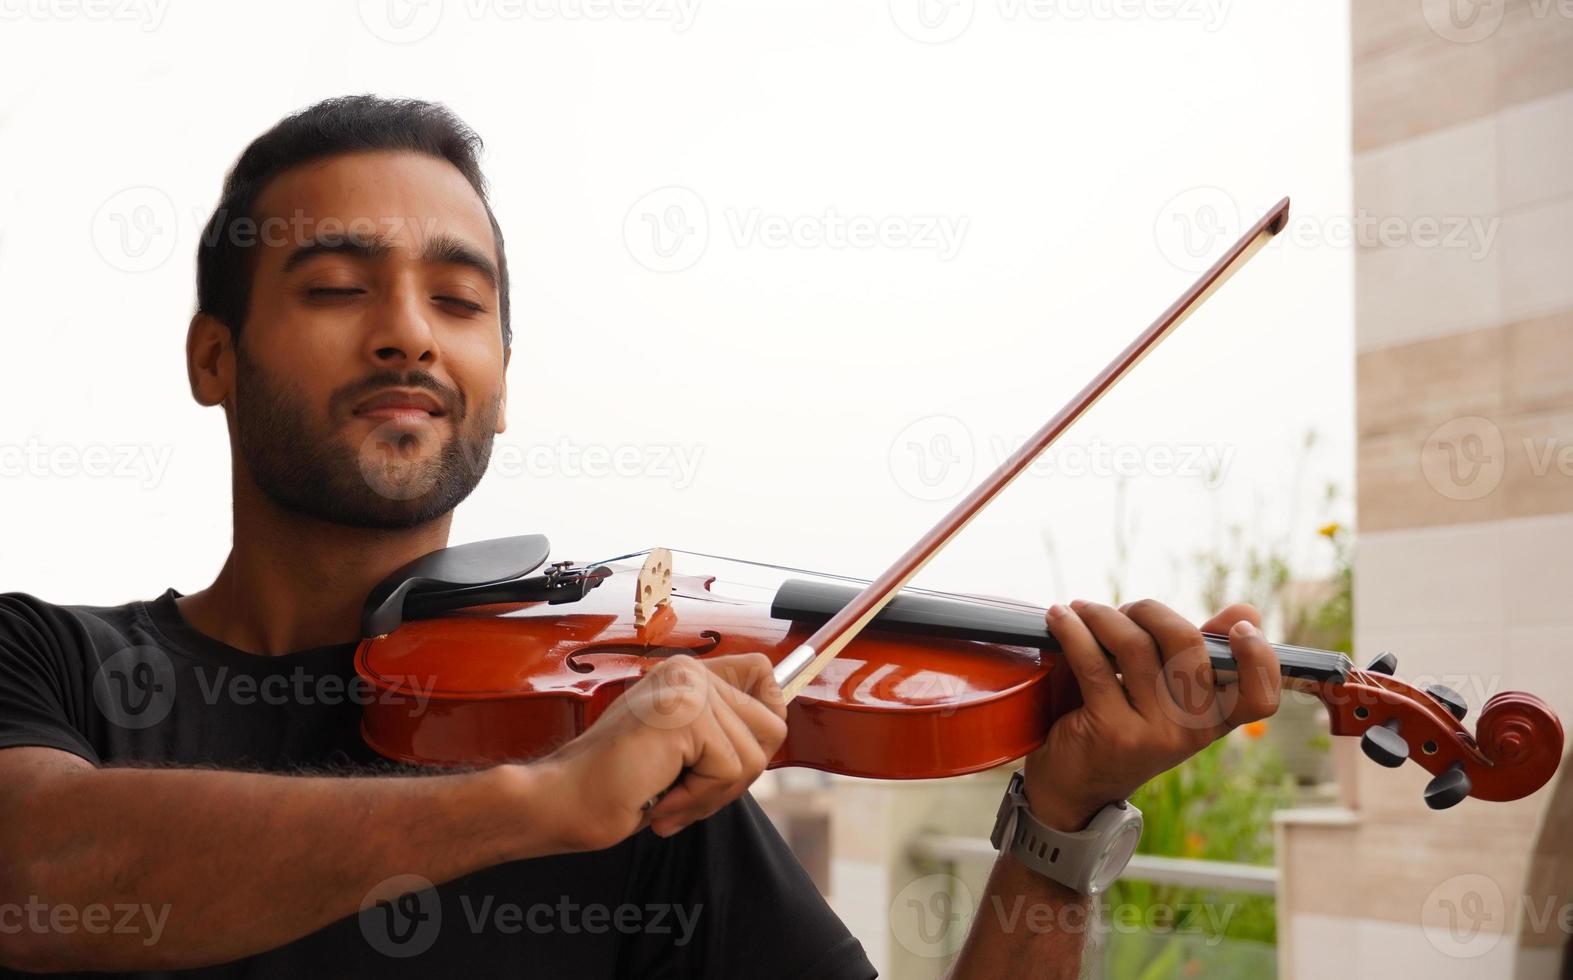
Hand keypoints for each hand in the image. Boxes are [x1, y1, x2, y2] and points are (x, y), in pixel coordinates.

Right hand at [537, 653, 787, 849]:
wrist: (564, 800)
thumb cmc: (616, 785)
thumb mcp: (681, 752)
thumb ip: (720, 734)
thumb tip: (774, 728)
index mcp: (686, 675)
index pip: (764, 674)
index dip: (766, 716)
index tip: (735, 757)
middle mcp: (688, 671)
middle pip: (771, 726)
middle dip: (735, 778)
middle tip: (685, 792)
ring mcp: (686, 688)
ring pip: (755, 757)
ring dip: (713, 795)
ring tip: (667, 796)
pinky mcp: (685, 714)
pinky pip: (730, 771)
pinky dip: (698, 799)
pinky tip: (661, 797)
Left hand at [1022, 600, 1280, 830]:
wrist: (1075, 786)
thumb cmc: (1125, 726)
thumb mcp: (1168, 696)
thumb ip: (1202, 653)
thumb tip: (1247, 611)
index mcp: (1214, 720)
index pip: (1260, 697)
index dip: (1260, 659)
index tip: (1241, 627)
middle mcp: (1191, 730)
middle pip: (1188, 645)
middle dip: (1150, 611)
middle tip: (1124, 610)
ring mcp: (1152, 733)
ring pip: (1135, 646)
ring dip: (1103, 615)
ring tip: (1083, 610)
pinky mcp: (1110, 730)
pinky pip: (1093, 662)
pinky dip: (1073, 631)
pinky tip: (1060, 618)